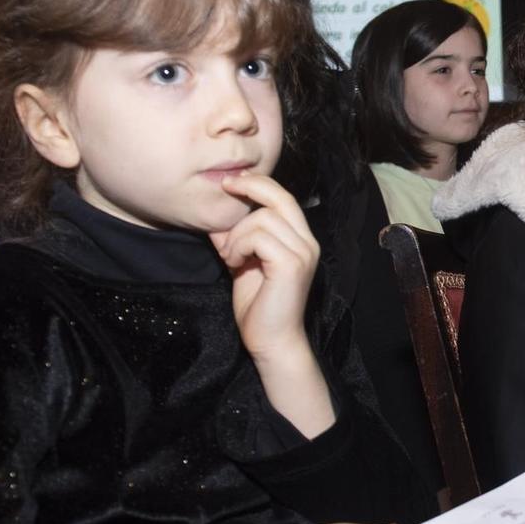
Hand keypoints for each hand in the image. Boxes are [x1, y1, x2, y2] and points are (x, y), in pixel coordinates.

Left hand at [210, 172, 320, 366]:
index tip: (231, 183)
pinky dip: (239, 246)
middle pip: (279, 197)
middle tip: (225, 189)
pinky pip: (258, 237)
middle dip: (249, 188)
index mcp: (301, 239)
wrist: (271, 340)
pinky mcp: (291, 265)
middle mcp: (308, 242)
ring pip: (262, 219)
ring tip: (230, 256)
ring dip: (236, 235)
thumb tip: (216, 216)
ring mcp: (303, 252)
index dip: (258, 183)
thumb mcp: (243, 262)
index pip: (283, 196)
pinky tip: (234, 263)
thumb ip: (236, 237)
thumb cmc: (258, 306)